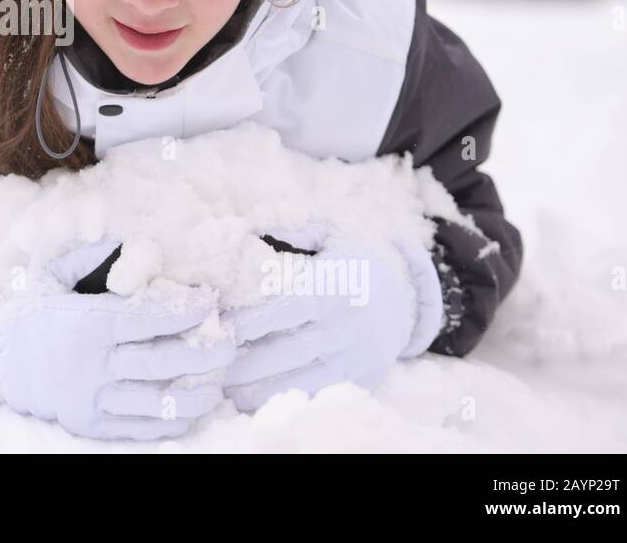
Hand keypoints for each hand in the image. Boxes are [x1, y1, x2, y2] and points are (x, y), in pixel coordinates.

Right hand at [0, 240, 234, 439]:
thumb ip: (85, 250)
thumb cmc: (30, 310)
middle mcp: (92, 366)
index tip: (210, 301)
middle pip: (163, 363)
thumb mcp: (50, 272)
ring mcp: (93, 400)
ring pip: (159, 402)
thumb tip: (110, 224)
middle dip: (205, 351)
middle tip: (230, 338)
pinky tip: (197, 406)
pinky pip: (143, 428)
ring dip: (198, 390)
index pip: (149, 318)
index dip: (186, 310)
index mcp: (86, 325)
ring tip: (220, 377)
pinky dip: (175, 421)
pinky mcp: (92, 424)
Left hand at [222, 227, 441, 412]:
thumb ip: (293, 227)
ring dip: (265, 390)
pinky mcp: (362, 379)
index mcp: (335, 288)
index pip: (287, 309)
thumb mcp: (333, 232)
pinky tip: (262, 402)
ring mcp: (356, 357)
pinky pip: (324, 395)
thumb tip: (249, 224)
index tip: (222, 326)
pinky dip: (292, 400)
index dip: (252, 321)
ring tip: (231, 393)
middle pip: (291, 352)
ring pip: (306, 381)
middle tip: (215, 366)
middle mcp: (346, 326)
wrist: (411, 295)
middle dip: (250, 364)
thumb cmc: (360, 260)